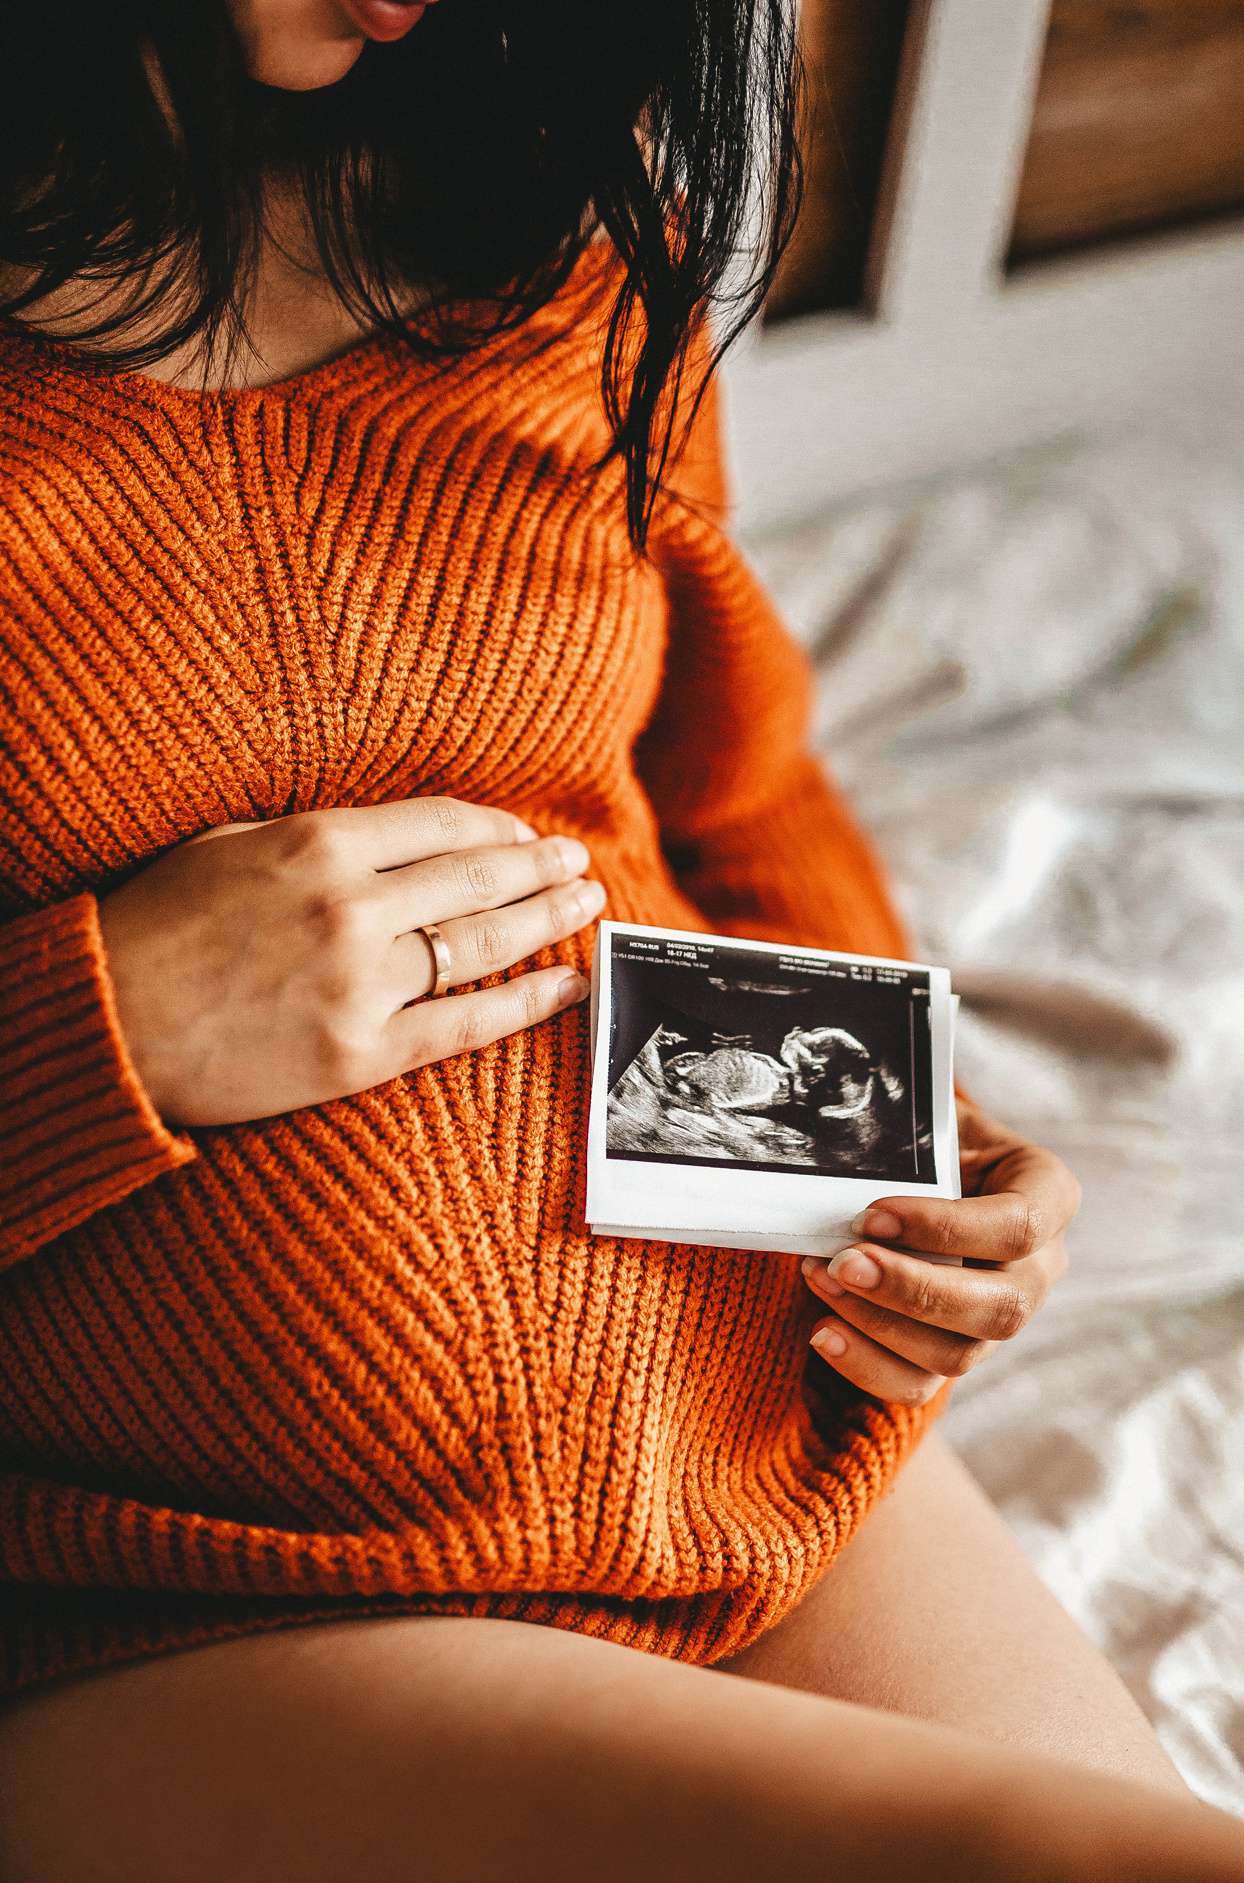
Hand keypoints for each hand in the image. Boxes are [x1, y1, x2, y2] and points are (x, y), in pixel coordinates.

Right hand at [98, 797, 603, 1126]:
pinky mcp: (359, 1057)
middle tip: (578, 862)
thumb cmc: (157, 926)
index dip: (498, 827)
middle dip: (540, 866)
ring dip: (546, 919)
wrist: (106, 1026)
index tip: (526, 832)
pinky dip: (528, 1003)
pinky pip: (464, 1026)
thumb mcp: (232, 844)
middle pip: (477, 878)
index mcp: (317, 843)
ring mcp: (359, 986)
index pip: (442, 824)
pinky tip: (569, 984)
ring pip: (484, 945)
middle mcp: (350, 907)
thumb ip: (320, 836)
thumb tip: (403, 838)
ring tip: (586, 905)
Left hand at [801, 1100, 1078, 1405]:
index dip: (945, 1228)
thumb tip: (849, 1133)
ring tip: (820, 1278)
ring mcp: (1002, 1318)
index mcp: (1048, 1195)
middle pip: (1000, 1306)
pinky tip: (824, 1333)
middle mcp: (1040, 1267)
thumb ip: (910, 1131)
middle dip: (913, 1290)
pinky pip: (921, 1384)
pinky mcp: (958, 1352)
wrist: (925, 1171)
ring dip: (880, 1324)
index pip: (1018, 1226)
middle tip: (843, 1263)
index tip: (871, 1216)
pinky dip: (868, 1367)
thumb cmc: (929, 1139)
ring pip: (958, 1353)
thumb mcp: (932, 1120)